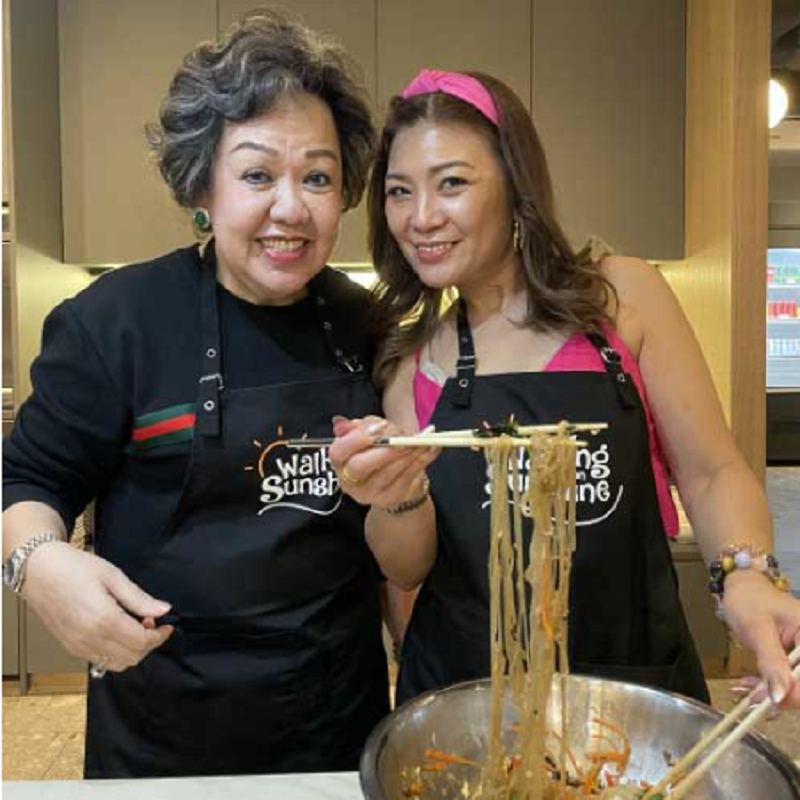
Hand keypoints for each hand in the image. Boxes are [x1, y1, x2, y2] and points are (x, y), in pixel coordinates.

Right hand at [22, 541, 173, 673]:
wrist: (38, 571)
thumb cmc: (73, 568)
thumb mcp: (113, 576)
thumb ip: (139, 598)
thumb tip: (163, 610)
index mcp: (103, 620)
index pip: (141, 642)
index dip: (159, 635)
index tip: (167, 624)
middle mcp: (89, 639)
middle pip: (132, 657)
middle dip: (149, 643)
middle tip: (151, 621)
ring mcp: (78, 646)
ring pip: (117, 663)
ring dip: (133, 650)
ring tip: (134, 626)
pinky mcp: (71, 647)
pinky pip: (100, 660)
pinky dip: (116, 652)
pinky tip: (118, 632)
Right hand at [328, 415, 439, 509]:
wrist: (393, 474)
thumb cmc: (377, 448)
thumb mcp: (368, 432)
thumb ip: (360, 426)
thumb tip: (341, 422)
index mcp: (339, 461)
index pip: (338, 451)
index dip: (359, 438)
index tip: (381, 425)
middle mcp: (348, 481)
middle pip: (359, 467)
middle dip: (383, 449)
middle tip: (403, 437)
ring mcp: (368, 494)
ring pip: (386, 474)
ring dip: (407, 454)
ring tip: (421, 440)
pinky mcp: (389, 500)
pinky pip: (406, 480)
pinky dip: (421, 462)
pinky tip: (430, 449)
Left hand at [722, 569, 799, 707]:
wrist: (742, 589)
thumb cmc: (749, 600)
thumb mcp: (757, 628)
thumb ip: (770, 661)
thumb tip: (780, 696)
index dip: (798, 693)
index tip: (774, 701)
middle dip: (784, 695)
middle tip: (755, 698)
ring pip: (797, 686)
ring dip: (774, 693)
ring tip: (749, 690)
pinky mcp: (796, 661)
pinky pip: (788, 682)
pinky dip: (770, 686)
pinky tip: (751, 684)